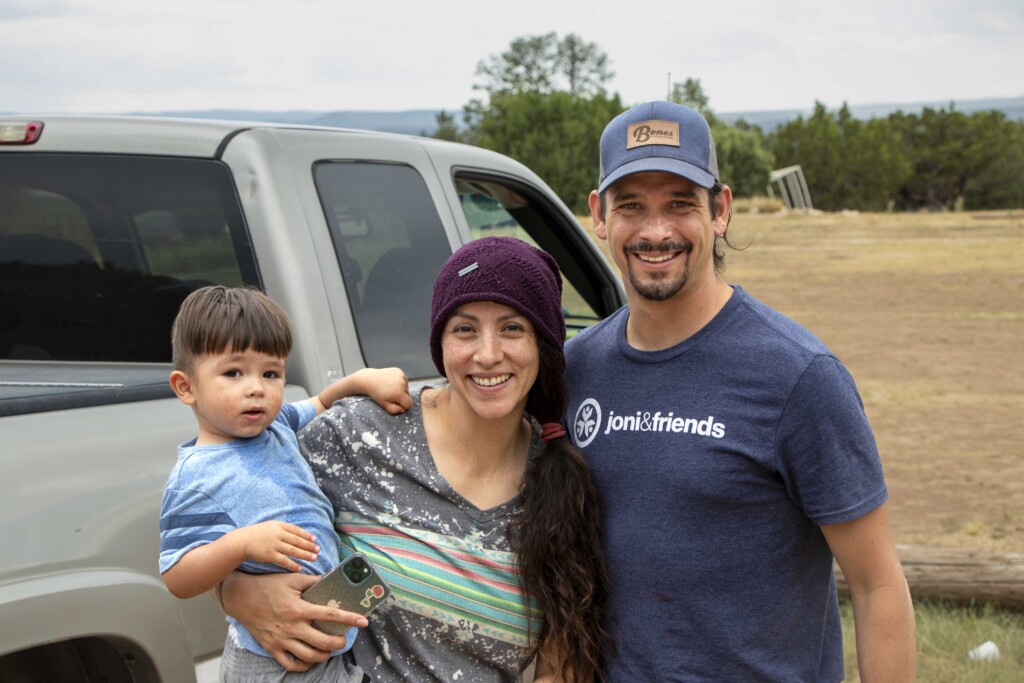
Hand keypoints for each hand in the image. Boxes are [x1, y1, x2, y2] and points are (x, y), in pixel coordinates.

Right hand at [221, 572, 368, 671]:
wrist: (240, 597)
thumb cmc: (267, 586)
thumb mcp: (292, 579)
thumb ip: (313, 581)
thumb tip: (331, 580)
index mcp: (299, 608)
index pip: (331, 615)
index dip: (350, 619)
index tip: (363, 621)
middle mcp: (292, 627)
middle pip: (323, 642)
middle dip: (339, 643)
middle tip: (343, 639)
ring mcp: (281, 639)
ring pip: (309, 656)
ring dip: (324, 655)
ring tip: (330, 649)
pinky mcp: (272, 647)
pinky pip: (290, 664)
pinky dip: (304, 664)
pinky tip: (311, 658)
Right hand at [234, 521, 318, 571]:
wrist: (242, 541)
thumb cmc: (256, 534)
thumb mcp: (270, 526)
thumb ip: (282, 529)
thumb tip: (296, 534)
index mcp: (279, 526)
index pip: (296, 530)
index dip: (306, 535)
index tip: (314, 539)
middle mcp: (278, 534)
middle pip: (297, 541)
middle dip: (309, 546)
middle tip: (318, 550)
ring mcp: (274, 545)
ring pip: (294, 550)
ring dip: (305, 555)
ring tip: (314, 558)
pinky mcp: (270, 555)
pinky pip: (284, 561)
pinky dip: (293, 564)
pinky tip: (300, 568)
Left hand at [359, 367, 411, 414]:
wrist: (368, 379)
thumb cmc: (376, 394)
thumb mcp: (384, 405)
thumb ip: (395, 410)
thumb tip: (403, 409)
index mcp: (399, 393)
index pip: (409, 403)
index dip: (403, 405)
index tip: (395, 403)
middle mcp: (402, 383)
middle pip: (408, 395)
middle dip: (401, 397)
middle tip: (390, 395)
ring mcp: (401, 376)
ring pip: (406, 387)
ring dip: (401, 389)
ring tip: (389, 388)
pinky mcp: (399, 371)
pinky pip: (404, 380)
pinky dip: (399, 382)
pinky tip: (391, 382)